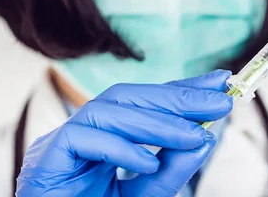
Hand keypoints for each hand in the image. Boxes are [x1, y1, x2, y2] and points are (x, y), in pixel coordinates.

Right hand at [16, 70, 232, 196]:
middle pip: (129, 96)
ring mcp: (61, 142)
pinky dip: (120, 148)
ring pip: (110, 111)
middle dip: (177, 98)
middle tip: (219, 102)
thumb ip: (170, 171)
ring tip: (195, 134)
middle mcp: (84, 131)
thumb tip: (206, 139)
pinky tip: (149, 162)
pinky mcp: (47, 158)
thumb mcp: (144, 195)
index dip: (182, 89)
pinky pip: (83, 138)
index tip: (220, 82)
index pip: (146, 102)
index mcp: (105, 135)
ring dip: (158, 122)